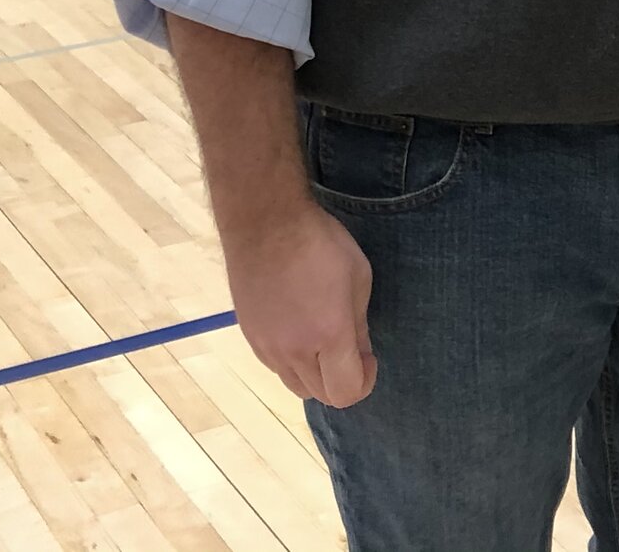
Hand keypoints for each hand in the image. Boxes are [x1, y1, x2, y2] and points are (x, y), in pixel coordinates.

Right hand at [222, 202, 377, 406]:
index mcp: (329, 335)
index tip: (369, 357)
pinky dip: (293, 362)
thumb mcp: (357, 276)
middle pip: (322, 395)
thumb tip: (361, 354)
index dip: (366, 382)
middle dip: (342, 381)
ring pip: (296, 386)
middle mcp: (295, 350)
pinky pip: (276, 368)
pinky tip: (299, 330)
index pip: (347, 392)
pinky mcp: (249, 337)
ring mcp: (267, 347)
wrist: (265, 223)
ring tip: (323, 341)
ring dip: (316, 375)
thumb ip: (360, 324)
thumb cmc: (320, 242)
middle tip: (350, 349)